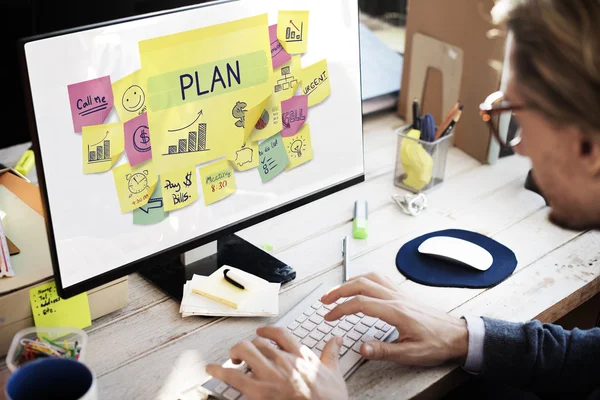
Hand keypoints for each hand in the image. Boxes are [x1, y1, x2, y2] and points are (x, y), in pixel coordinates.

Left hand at [206, 326, 348, 399]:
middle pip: (258, 342)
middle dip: (249, 346)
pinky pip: (233, 376)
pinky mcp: (259, 392)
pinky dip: (219, 371)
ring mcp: (270, 375)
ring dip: (235, 353)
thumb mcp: (334, 374)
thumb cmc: (329, 399)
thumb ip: (331, 354)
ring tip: (232, 359)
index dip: (267, 331)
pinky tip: (212, 370)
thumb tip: (336, 340)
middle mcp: (283, 361)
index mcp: (300, 355)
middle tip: (245, 353)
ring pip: (245, 351)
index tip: (261, 332)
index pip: (279, 333)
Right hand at [320, 273, 467, 366]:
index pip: (360, 303)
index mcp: (395, 311)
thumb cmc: (437, 343)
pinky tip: (360, 285)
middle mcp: (396, 298)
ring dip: (350, 282)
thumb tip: (361, 347)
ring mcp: (400, 293)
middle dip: (339, 290)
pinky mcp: (403, 294)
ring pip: (370, 278)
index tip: (329, 316)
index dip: (341, 309)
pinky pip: (380, 279)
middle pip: (361, 284)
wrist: (458, 335)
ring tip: (337, 291)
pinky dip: (364, 279)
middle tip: (325, 300)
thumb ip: (384, 350)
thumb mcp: (411, 353)